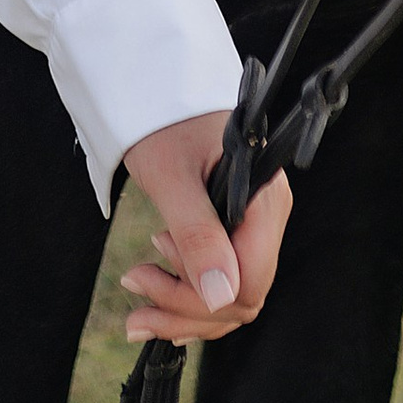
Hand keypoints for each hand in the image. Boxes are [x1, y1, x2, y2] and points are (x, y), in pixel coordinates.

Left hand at [117, 108, 291, 344]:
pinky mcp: (234, 233)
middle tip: (134, 285)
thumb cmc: (165, 124)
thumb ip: (197, 234)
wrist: (159, 93)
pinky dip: (189, 298)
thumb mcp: (171, 176)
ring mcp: (254, 228)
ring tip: (137, 299)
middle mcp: (267, 219)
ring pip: (231, 298)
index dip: (203, 296)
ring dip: (183, 309)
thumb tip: (219, 296)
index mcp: (264, 203)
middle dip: (186, 306)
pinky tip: (159, 300)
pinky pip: (222, 283)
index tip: (152, 273)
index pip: (250, 281)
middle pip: (242, 296)